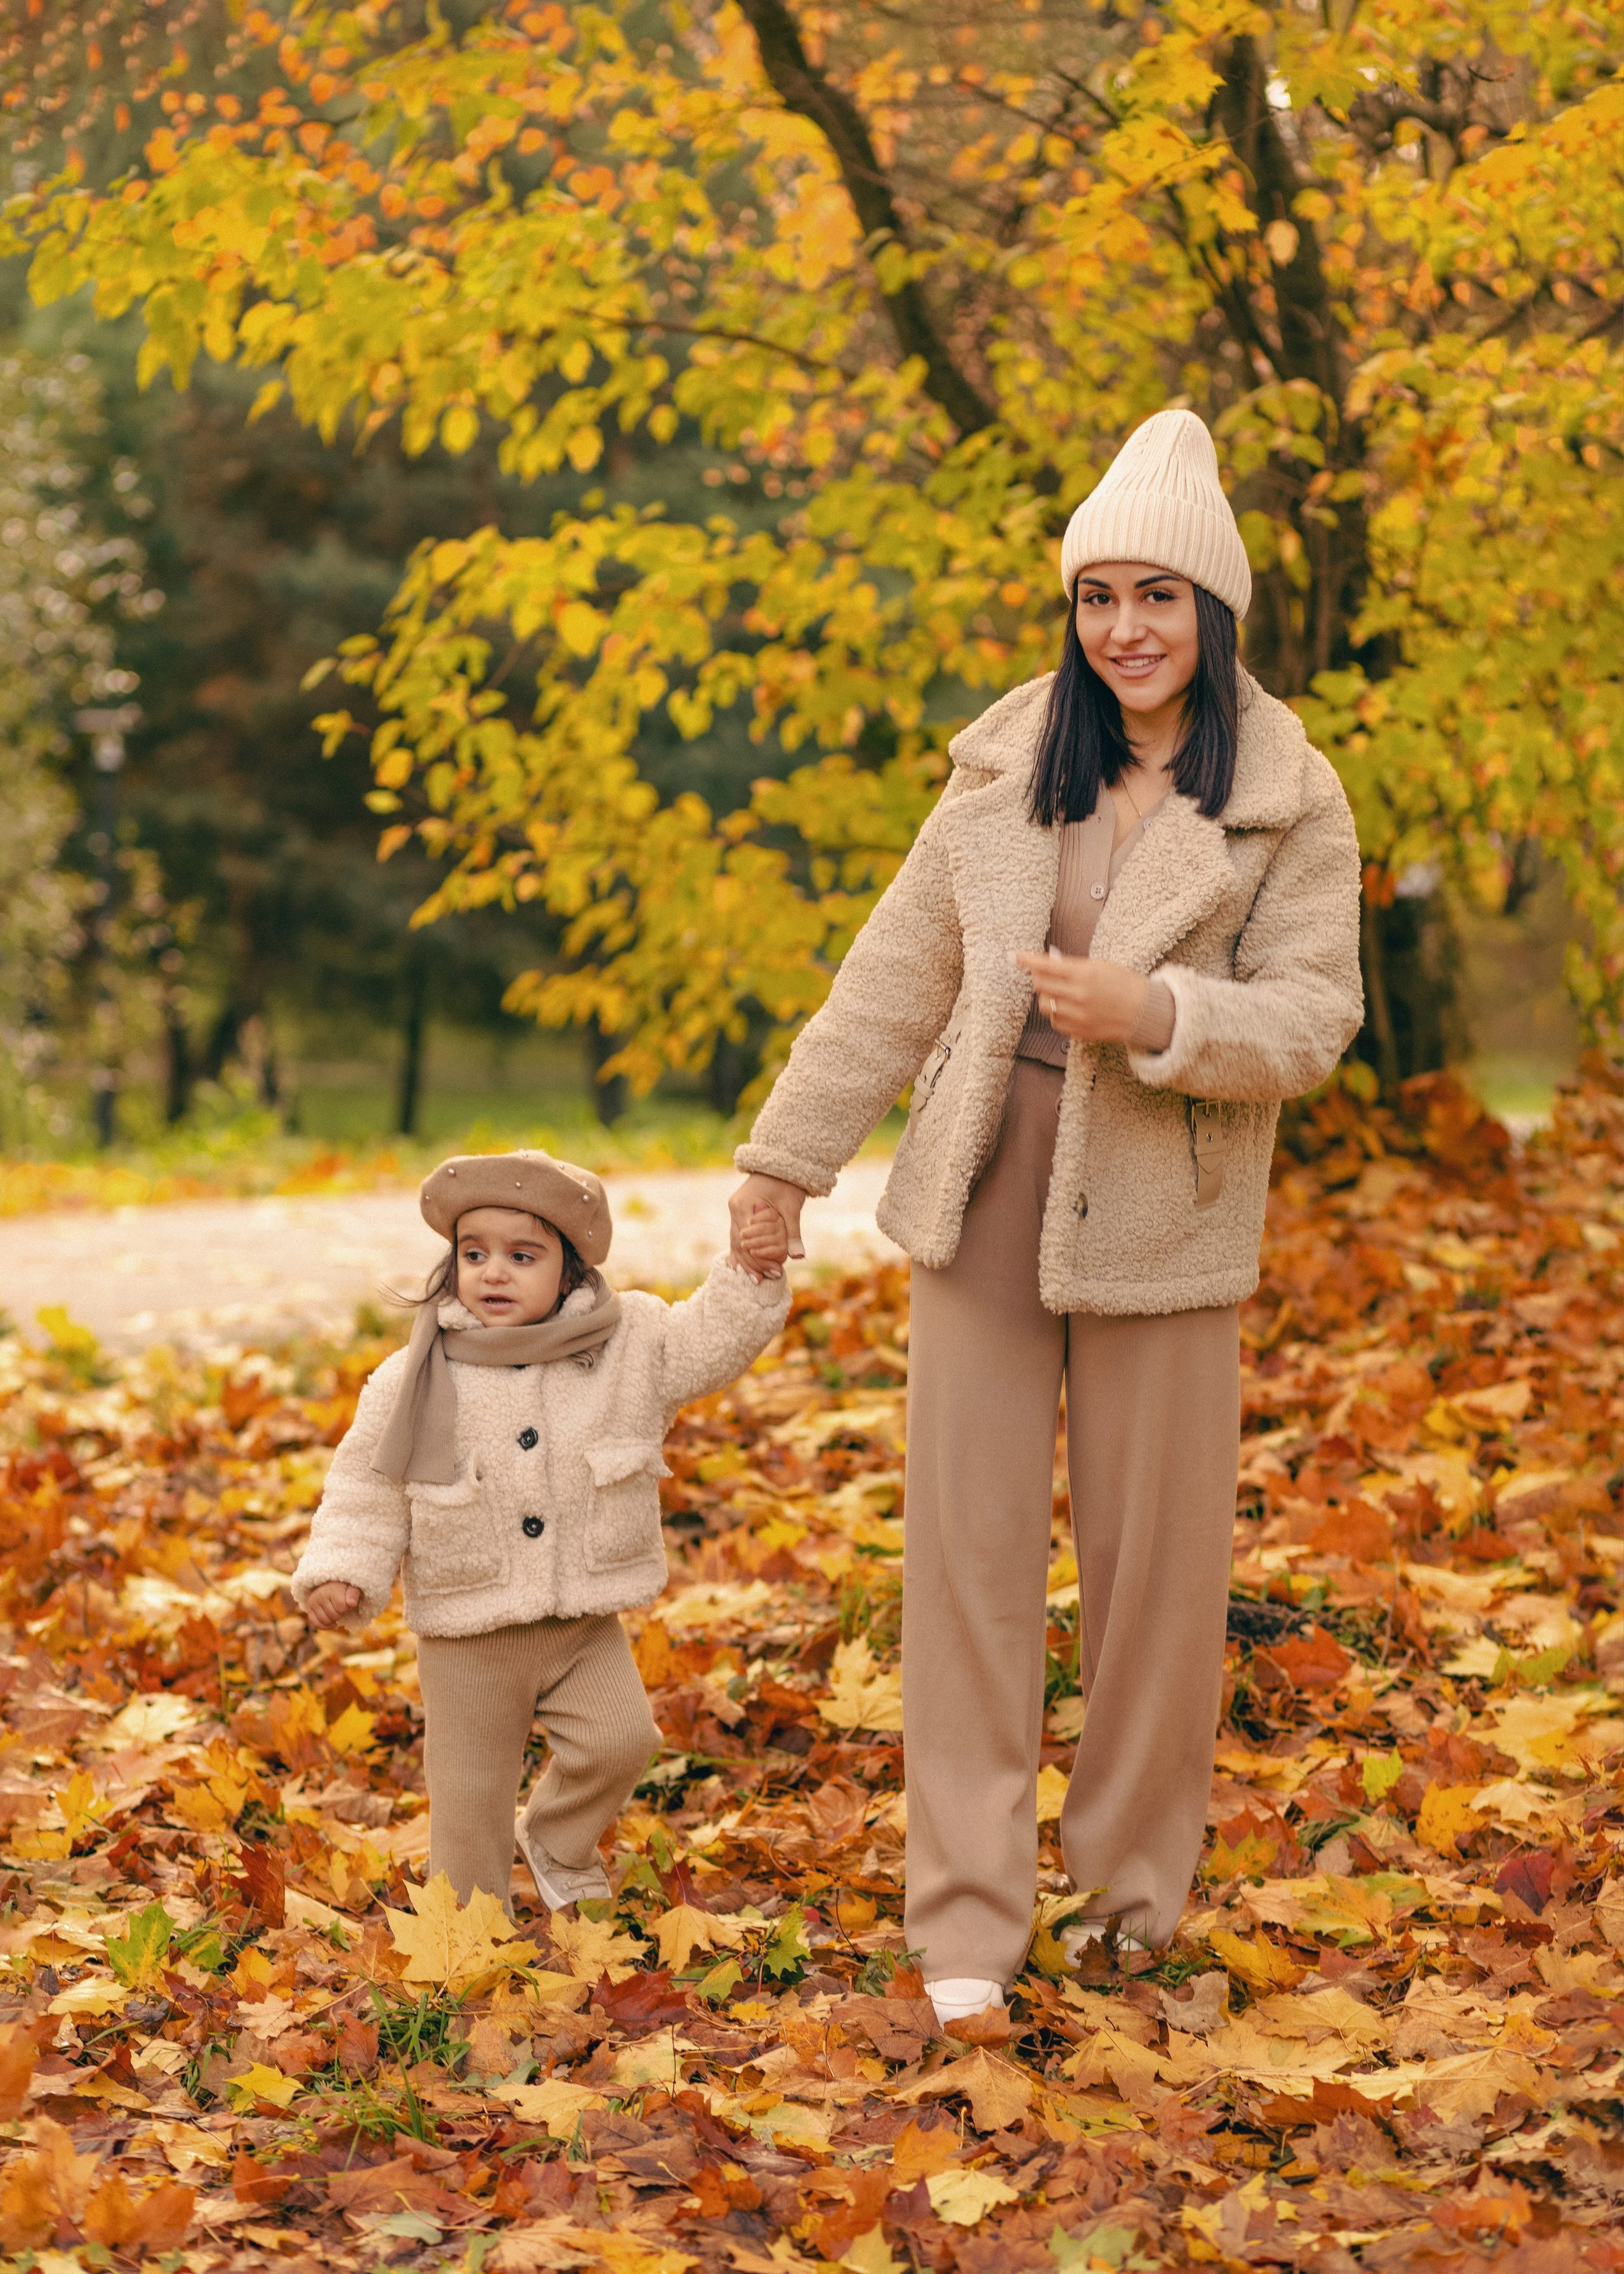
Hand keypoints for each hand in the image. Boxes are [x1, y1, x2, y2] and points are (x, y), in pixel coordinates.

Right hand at [306, 1581, 361, 1630]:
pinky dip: (324, 1626)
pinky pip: (315, 1624)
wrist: (331, 1584)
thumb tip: (352, 1604)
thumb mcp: (352, 1589)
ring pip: (325, 1621)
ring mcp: (313, 1602)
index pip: (342, 1607)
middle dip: (340, 1614)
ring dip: (333, 1620)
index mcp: (332, 1589)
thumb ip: (353, 1595)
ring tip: (336, 1613)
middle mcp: (320, 1595)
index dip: (347, 1608)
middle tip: (341, 1607)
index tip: (347, 1602)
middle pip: (334, 1615)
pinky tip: (332, 1623)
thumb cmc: (343, 1589)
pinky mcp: (309, 1608)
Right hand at [728, 1173, 806, 1277]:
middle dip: (751, 1263)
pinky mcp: (739, 1209)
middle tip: (762, 1280)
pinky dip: (740, 1249)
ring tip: (754, 1278)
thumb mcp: (792, 1208)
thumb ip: (793, 1233)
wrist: (781, 1163)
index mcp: (744, 1205)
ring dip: (745, 1259)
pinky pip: (737, 1234)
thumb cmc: (788, 1183)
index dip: (759, 1259)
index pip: (747, 1241)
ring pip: (735, 1240)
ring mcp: (735, 1208)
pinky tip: (740, 1265)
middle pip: (738, 1243)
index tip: (772, 1272)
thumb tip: (798, 1257)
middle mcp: (735, 1208)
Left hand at [1015, 949, 1148, 1044]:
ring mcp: (1078, 1016)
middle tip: (1044, 972)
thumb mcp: (1100, 966)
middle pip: (1040, 985)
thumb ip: (1072, 964)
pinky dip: (1056, 1013)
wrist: (1145, 1012)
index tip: (1013, 956)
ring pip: (1045, 1005)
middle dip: (1038, 976)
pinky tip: (1068, 1007)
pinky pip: (1055, 1022)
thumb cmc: (1124, 985)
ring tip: (1060, 991)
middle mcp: (1078, 996)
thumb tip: (1050, 958)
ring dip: (1047, 996)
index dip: (1026, 960)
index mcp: (1085, 975)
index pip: (1045, 965)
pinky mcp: (1079, 1031)